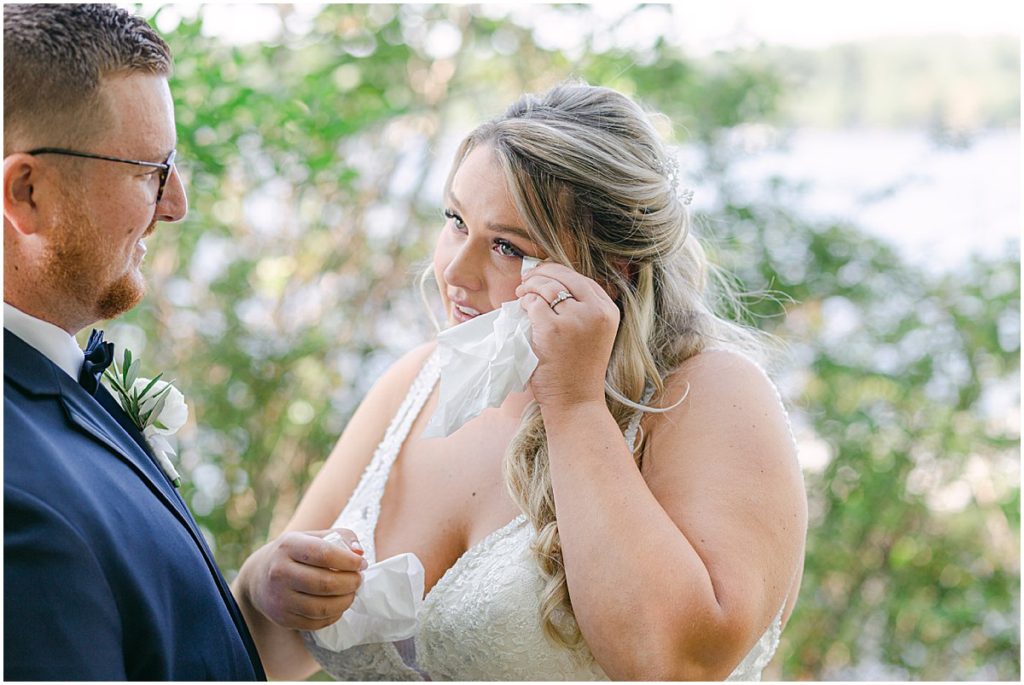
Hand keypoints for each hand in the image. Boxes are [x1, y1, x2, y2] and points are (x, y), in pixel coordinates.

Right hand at [244, 528, 366, 630]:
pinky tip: (338, 605)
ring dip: (345, 601)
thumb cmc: (295, 553)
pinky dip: (333, 616)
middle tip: (359, 580)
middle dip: (351, 583)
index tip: (361, 564)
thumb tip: (359, 553)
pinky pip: (315, 623)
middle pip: (325, 583)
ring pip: (321, 608)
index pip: (325, 554)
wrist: (259, 577)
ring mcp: (279, 598)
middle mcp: (280, 572)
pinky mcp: (282, 618)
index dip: (349, 561)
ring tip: (351, 593)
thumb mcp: (313, 537)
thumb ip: (341, 537)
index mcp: (289, 546)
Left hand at [516, 262, 619, 408]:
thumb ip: (582, 309)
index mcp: (608, 311)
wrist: (576, 401)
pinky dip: (525, 302)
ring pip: (547, 287)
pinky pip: (533, 303)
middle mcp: (595, 312)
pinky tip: (522, 307)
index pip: (581, 279)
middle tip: (527, 279)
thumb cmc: (579, 370)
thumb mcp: (593, 333)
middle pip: (564, 277)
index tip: (544, 274)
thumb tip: (553, 282)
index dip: (559, 272)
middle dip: (542, 273)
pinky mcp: (553, 329)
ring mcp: (574, 319)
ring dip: (530, 286)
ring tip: (521, 293)